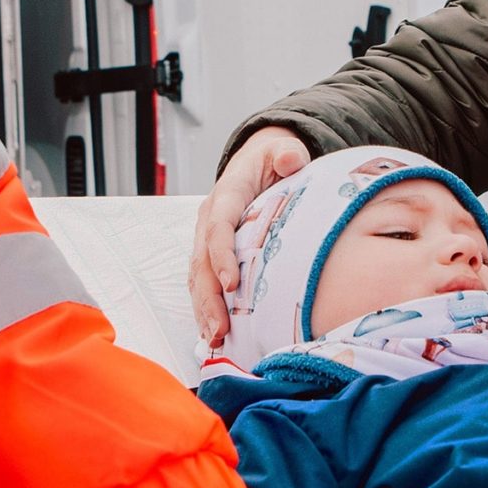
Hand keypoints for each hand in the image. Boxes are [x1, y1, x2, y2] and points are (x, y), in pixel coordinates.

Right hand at [190, 127, 311, 344]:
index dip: (222, 256)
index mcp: (226, 195)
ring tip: (215, 338)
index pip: (218, 227)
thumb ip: (288, 153)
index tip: (231, 284)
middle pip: (201, 261)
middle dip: (209, 297)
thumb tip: (290, 159)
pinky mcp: (209, 255)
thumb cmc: (271, 161)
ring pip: (197, 277)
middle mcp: (209, 219)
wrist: (255, 164)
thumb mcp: (282, 150)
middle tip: (221, 327)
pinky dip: (205, 309)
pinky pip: (202, 284)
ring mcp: (206, 239)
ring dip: (204, 309)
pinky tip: (214, 334)